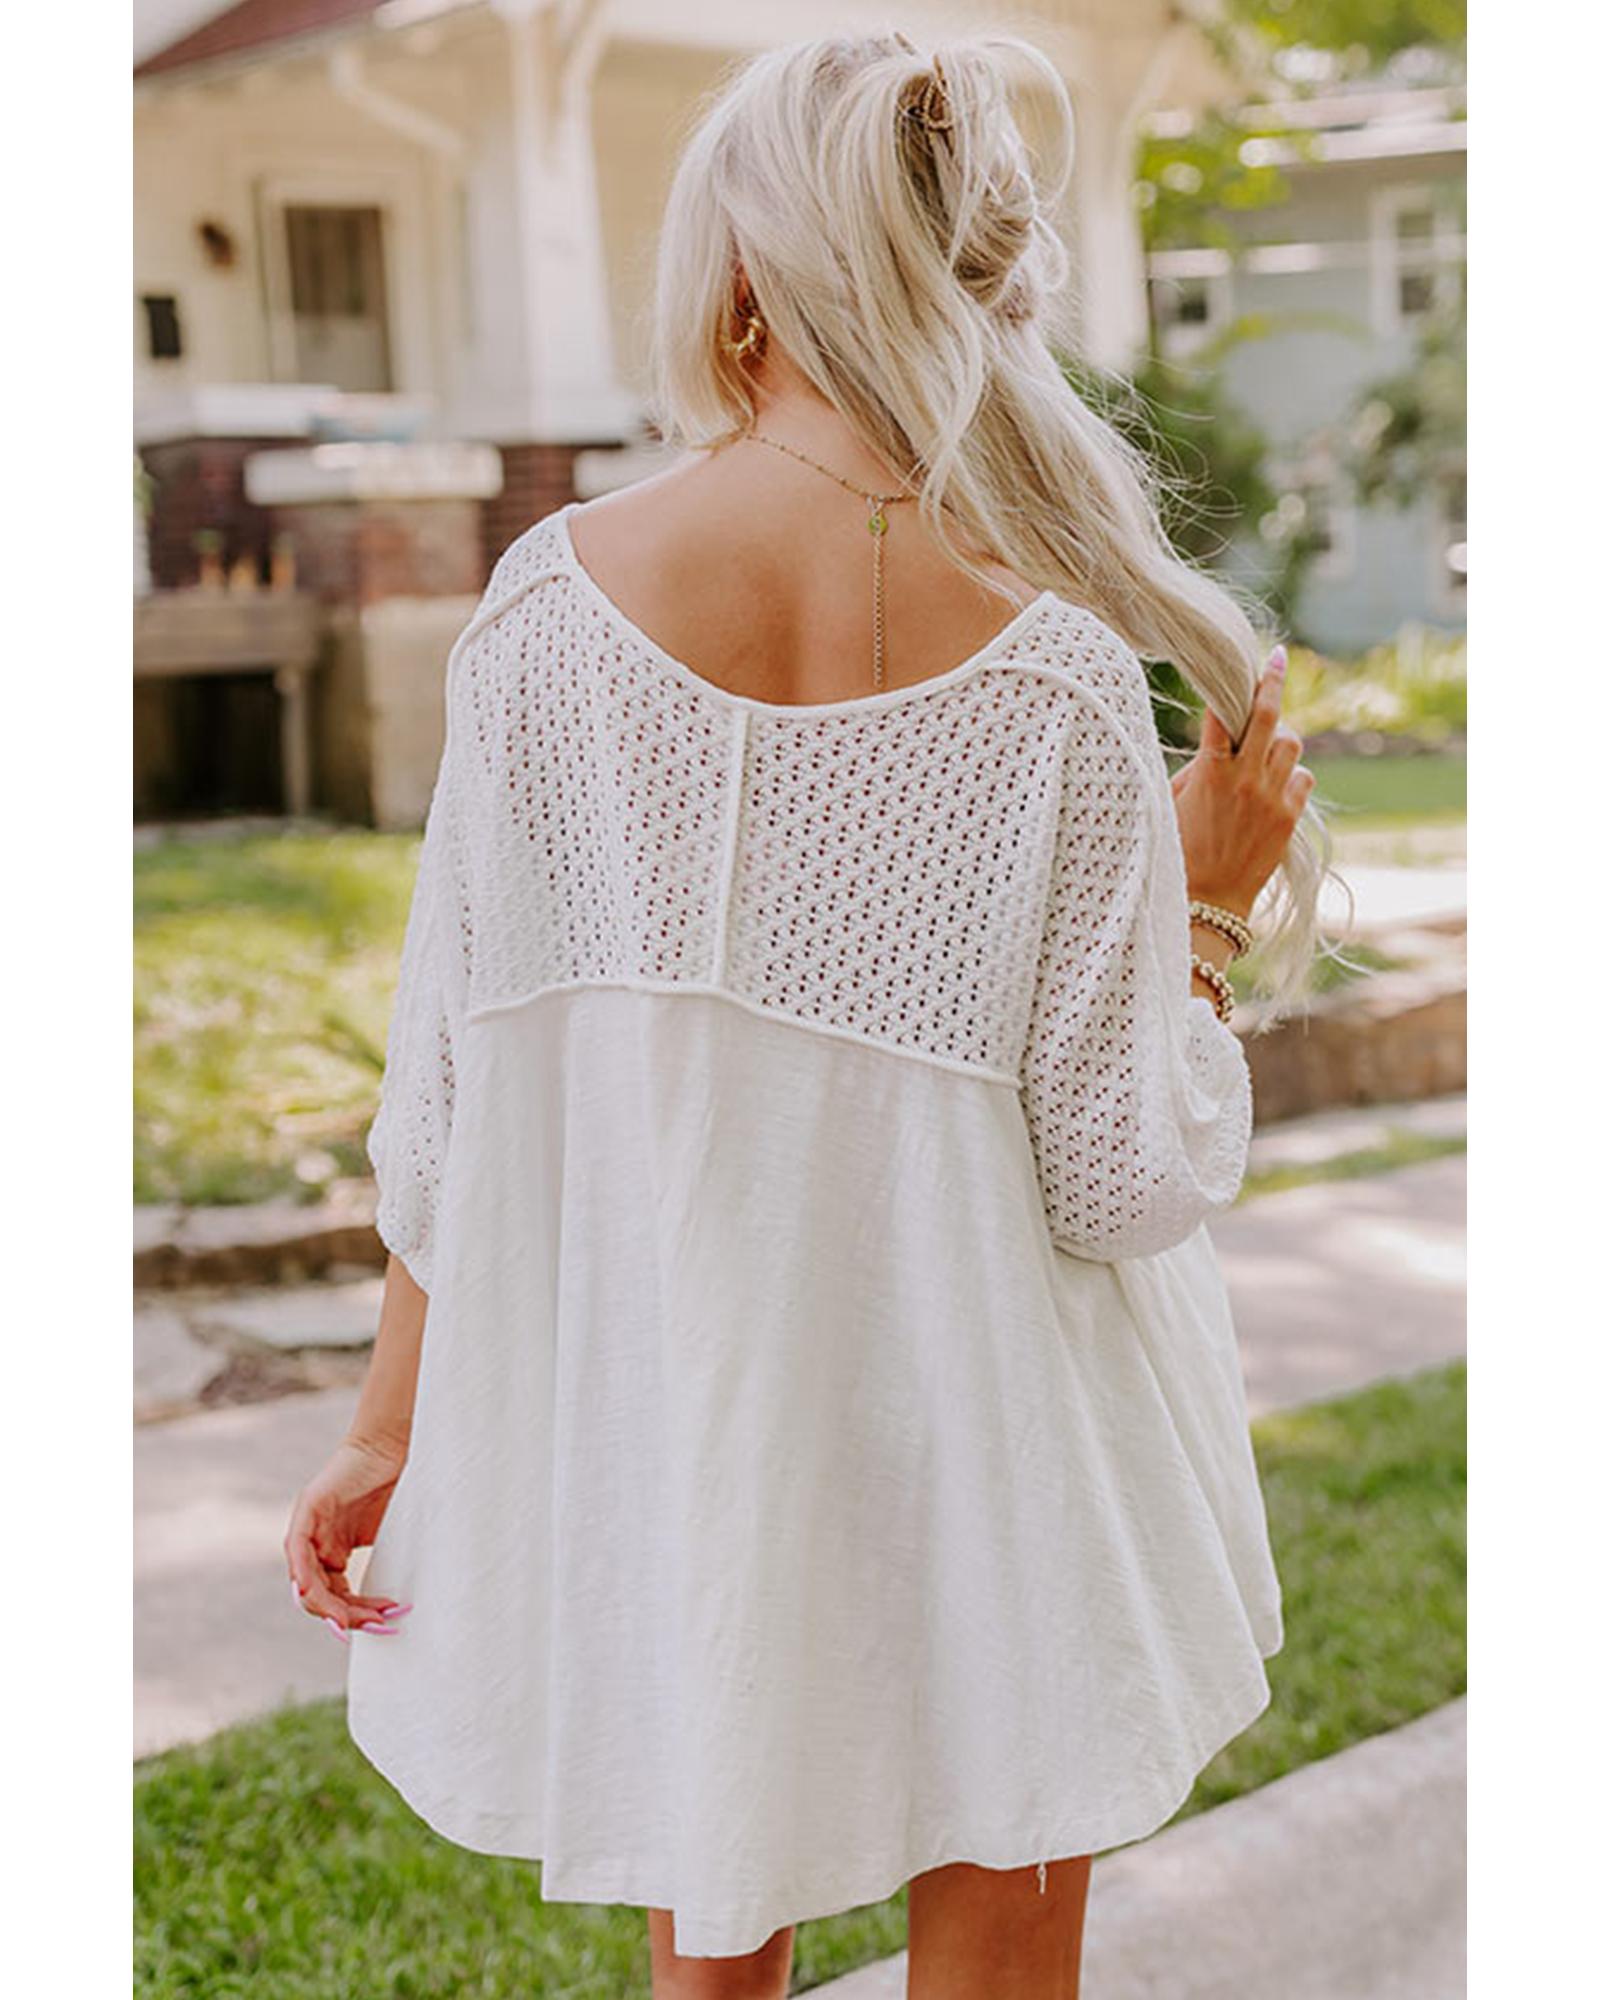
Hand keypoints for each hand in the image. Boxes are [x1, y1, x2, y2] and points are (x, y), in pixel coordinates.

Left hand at [284, 1434, 411, 1641]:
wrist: (396, 1446)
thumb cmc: (399, 1485)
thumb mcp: (391, 1536)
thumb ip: (384, 1564)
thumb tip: (402, 1606)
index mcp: (334, 1551)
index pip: (336, 1596)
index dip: (356, 1615)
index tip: (382, 1624)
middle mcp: (317, 1543)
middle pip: (320, 1595)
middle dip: (348, 1616)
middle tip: (378, 1623)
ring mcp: (310, 1527)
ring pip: (306, 1581)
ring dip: (330, 1605)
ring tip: (359, 1617)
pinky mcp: (309, 1509)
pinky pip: (296, 1550)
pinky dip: (303, 1575)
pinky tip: (314, 1594)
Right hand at [1171, 646, 1315, 918]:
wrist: (1208, 902)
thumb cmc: (1180, 851)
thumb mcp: (1173, 804)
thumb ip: (1197, 769)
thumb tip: (1218, 749)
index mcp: (1210, 771)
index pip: (1223, 714)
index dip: (1230, 685)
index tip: (1239, 665)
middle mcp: (1244, 778)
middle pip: (1267, 715)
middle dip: (1272, 681)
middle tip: (1276, 660)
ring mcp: (1271, 797)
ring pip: (1291, 743)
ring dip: (1281, 738)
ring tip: (1268, 746)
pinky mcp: (1288, 817)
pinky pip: (1303, 777)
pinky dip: (1292, 774)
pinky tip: (1277, 784)